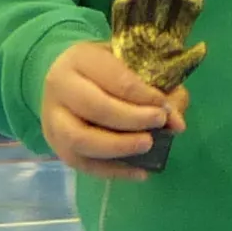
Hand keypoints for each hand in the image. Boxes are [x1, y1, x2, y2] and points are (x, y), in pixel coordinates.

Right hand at [42, 38, 187, 177]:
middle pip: (95, 108)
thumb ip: (159, 90)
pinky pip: (84, 164)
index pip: (114, 78)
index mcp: (80, 58)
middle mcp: (60, 86)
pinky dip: (115, 171)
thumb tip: (177, 124)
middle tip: (160, 123)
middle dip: (133, 119)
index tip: (165, 106)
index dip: (144, 95)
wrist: (69, 81)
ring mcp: (54, 119)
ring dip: (119, 147)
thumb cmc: (107, 71)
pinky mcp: (57, 146)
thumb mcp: (132, 68)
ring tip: (148, 145)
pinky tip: (141, 172)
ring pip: (82, 139)